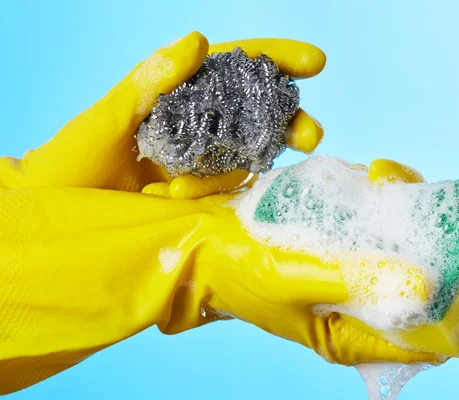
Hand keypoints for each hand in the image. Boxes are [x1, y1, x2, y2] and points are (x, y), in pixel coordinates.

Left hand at [0, 31, 324, 192]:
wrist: (60, 219)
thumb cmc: (72, 162)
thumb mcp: (108, 118)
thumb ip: (149, 82)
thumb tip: (199, 40)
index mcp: (180, 95)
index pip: (236, 69)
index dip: (276, 62)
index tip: (314, 62)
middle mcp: (198, 127)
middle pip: (258, 116)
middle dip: (290, 122)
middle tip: (311, 134)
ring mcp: (201, 164)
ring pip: (246, 159)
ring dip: (234, 171)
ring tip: (177, 189)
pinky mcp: (201, 199)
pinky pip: (226, 195)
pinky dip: (208, 197)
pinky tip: (172, 199)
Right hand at [0, 157, 458, 394]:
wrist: (200, 244)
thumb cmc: (235, 271)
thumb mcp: (291, 280)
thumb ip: (354, 283)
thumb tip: (427, 286)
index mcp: (355, 333)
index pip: (437, 338)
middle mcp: (365, 306)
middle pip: (442, 287)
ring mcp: (358, 270)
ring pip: (419, 247)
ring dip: (435, 211)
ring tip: (429, 177)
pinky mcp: (347, 239)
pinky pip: (390, 222)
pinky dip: (401, 196)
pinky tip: (391, 173)